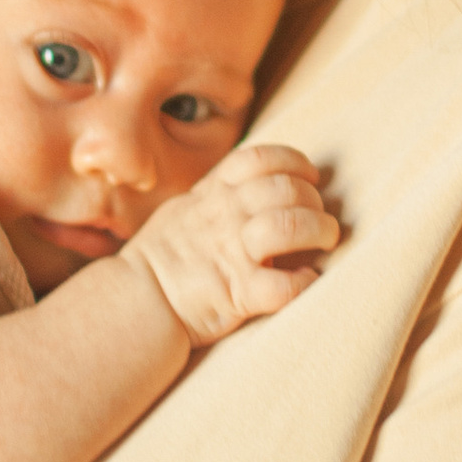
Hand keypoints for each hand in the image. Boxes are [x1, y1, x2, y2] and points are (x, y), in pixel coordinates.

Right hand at [126, 142, 340, 346]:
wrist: (135, 303)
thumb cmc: (160, 258)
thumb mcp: (182, 209)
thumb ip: (216, 194)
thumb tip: (248, 184)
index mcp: (213, 193)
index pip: (261, 158)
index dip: (295, 162)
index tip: (309, 175)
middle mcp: (226, 216)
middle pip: (287, 188)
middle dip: (315, 199)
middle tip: (321, 217)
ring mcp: (233, 253)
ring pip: (292, 226)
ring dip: (321, 230)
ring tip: (326, 240)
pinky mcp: (240, 293)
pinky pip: (286, 285)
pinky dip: (307, 282)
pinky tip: (309, 280)